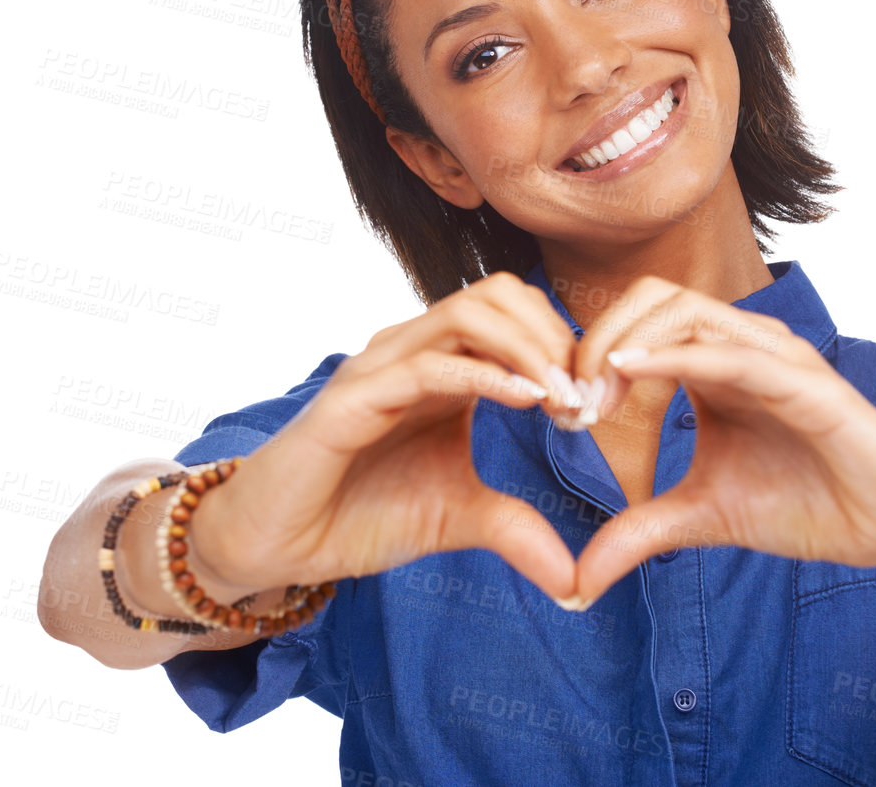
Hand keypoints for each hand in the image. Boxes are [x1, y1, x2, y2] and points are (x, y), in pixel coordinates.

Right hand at [190, 272, 589, 605]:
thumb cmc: (360, 515)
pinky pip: (428, 365)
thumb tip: (579, 583)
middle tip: (585, 401)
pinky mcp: (353, 397)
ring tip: (563, 400)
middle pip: (500, 292)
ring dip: (530, 349)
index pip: (515, 311)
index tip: (596, 406)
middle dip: (555, 337)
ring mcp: (381, 365)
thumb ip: (517, 530)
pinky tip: (526, 401)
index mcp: (443, 363)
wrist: (279, 546)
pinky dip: (486, 375)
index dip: (564, 346)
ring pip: (468, 312)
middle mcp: (413, 349)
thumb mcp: (459, 519)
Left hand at [567, 275, 875, 602]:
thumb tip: (576, 580)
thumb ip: (640, 531)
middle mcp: (742, 344)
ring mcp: (776, 355)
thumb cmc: (809, 505)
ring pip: (686, 307)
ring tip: (593, 397)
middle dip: (595, 339)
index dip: (587, 356)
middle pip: (651, 297)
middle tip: (569, 404)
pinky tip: (634, 372)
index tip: (561, 415)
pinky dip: (680, 353)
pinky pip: (736, 351)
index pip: (637, 322)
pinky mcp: (807, 381)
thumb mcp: (703, 518)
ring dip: (626, 343)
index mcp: (715, 363)